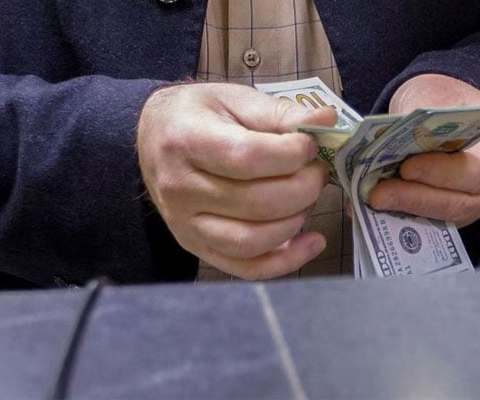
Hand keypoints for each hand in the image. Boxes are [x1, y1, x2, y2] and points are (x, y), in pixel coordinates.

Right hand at [137, 82, 336, 278]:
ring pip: (252, 241)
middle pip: (256, 203)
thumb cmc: (198, 116)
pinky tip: (311, 241)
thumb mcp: (235, 99)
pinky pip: (246, 267)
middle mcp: (181, 188)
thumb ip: (281, 113)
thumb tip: (326, 121)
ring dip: (296, 221)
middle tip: (317, 170)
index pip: (247, 158)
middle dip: (304, 188)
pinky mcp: (196, 247)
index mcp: (186, 140)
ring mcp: (185, 225)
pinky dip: (286, 261)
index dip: (291, 155)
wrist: (153, 138)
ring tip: (308, 197)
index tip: (310, 145)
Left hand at [368, 74, 479, 226]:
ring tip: (373, 199)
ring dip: (406, 209)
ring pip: (444, 217)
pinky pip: (433, 221)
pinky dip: (405, 214)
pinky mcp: (457, 215)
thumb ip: (417, 120)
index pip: (478, 171)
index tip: (406, 168)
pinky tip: (377, 207)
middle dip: (415, 198)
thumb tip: (387, 143)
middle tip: (377, 194)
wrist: (450, 109)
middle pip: (460, 202)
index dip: (441, 174)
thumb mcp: (433, 95)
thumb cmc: (446, 99)